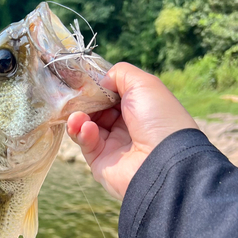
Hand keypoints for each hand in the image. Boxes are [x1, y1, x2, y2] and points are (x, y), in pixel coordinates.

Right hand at [67, 62, 197, 199]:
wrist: (162, 163)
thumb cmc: (158, 120)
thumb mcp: (144, 84)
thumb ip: (120, 74)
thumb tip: (101, 80)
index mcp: (140, 108)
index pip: (112, 94)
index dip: (98, 87)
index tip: (83, 81)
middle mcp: (127, 126)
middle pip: (97, 109)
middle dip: (85, 101)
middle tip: (75, 97)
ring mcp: (113, 145)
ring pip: (87, 126)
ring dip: (79, 118)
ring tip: (77, 116)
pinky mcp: (100, 162)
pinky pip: (85, 143)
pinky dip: (81, 133)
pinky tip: (86, 128)